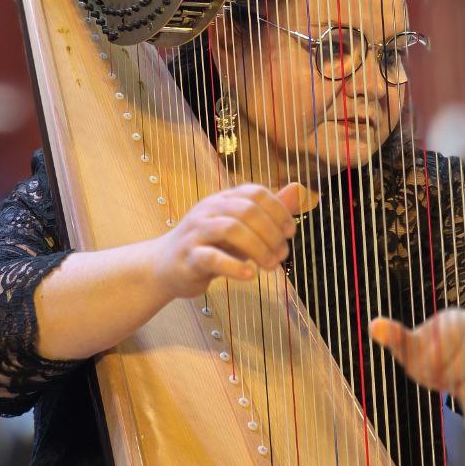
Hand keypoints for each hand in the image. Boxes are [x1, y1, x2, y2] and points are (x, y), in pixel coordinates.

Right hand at [153, 183, 310, 298]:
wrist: (165, 266)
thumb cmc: (210, 245)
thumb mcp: (242, 226)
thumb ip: (269, 211)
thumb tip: (299, 189)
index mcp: (223, 199)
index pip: (256, 192)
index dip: (280, 211)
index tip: (291, 233)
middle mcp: (209, 210)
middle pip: (247, 210)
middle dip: (272, 233)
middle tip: (282, 255)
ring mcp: (196, 233)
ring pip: (231, 229)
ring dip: (258, 249)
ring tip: (270, 266)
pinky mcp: (188, 258)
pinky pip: (212, 258)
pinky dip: (234, 267)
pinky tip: (249, 276)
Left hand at [369, 308, 464, 399]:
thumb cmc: (435, 360)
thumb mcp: (412, 352)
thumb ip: (396, 339)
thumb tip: (373, 325)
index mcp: (454, 319)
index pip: (447, 338)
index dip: (436, 361)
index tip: (430, 373)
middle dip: (455, 373)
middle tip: (446, 384)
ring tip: (461, 388)